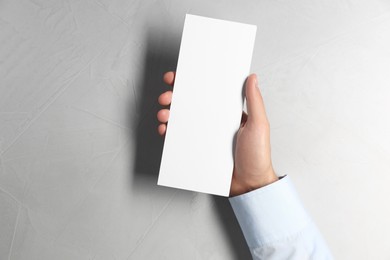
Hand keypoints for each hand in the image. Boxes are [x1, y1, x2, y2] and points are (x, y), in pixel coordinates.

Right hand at [157, 71, 277, 196]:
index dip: (194, 82)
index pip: (209, 92)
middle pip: (191, 103)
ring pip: (183, 119)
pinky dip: (170, 133)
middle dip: (175, 96)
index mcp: (229, 112)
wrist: (249, 184)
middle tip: (167, 96)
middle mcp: (216, 121)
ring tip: (164, 114)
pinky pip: (181, 139)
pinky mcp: (199, 148)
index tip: (180, 77)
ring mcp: (206, 135)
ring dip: (169, 113)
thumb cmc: (257, 156)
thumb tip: (252, 78)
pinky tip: (165, 130)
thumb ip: (255, 101)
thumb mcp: (259, 125)